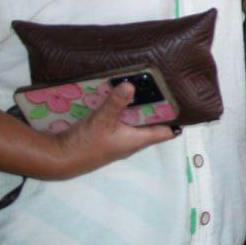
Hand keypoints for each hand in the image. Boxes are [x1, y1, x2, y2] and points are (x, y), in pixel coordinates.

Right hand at [50, 81, 177, 177]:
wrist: (58, 159)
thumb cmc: (85, 145)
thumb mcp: (102, 120)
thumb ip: (116, 103)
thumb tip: (131, 85)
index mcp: (137, 140)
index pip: (165, 132)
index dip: (177, 120)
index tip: (187, 104)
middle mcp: (131, 142)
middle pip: (152, 125)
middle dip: (159, 110)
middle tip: (167, 88)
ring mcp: (119, 140)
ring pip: (136, 123)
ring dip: (140, 110)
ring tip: (147, 89)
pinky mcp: (106, 138)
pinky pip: (122, 123)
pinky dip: (125, 112)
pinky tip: (121, 99)